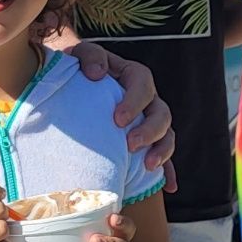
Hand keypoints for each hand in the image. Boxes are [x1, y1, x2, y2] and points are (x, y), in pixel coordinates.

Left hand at [72, 44, 176, 188]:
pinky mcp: (147, 142)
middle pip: (161, 113)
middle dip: (150, 131)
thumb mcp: (79, 54)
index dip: (135, 102)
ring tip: (148, 166)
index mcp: (133, 75)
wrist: (72, 87)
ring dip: (162, 151)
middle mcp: (147, 99)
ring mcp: (149, 121)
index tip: (118, 120)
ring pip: (168, 135)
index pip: (143, 83)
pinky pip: (164, 157)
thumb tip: (97, 74)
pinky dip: (168, 171)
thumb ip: (88, 56)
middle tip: (131, 145)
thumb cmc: (76, 69)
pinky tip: (169, 186)